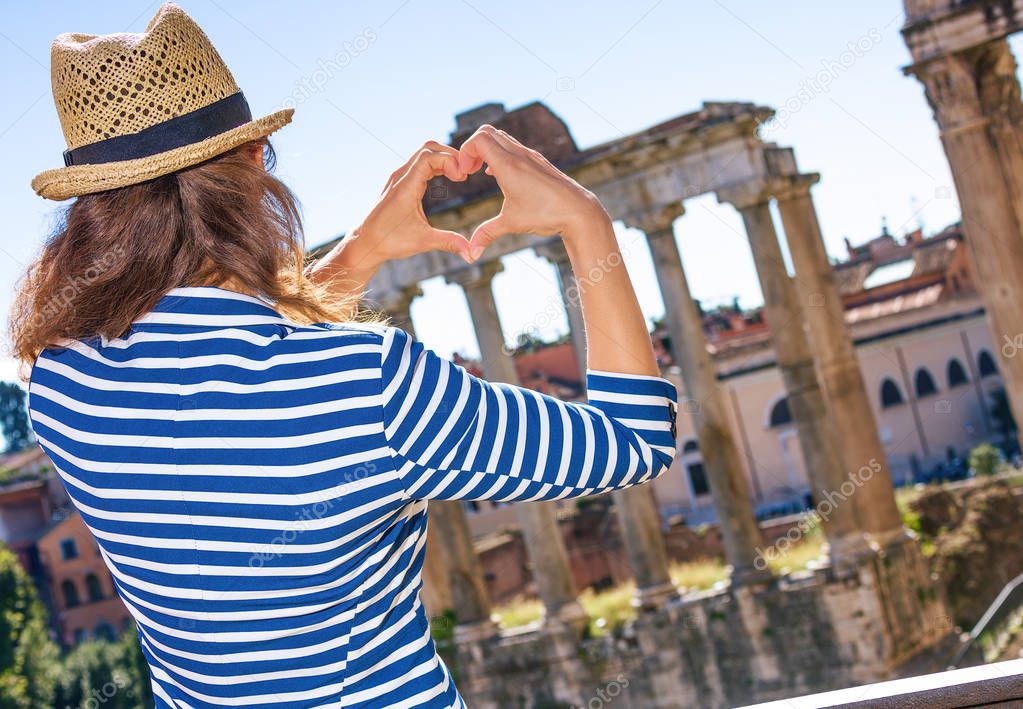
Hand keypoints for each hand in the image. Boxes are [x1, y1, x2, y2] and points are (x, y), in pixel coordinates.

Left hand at [343, 141, 471, 268]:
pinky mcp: (399, 182)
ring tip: (459, 175)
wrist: (365, 242)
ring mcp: (399, 178)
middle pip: (428, 149)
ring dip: (443, 159)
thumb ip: (448, 242)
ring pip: (423, 154)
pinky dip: (436, 165)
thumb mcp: (423, 242)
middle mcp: (401, 177)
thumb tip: (472, 253)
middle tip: (465, 172)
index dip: (449, 161)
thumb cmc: (390, 241)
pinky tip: (447, 178)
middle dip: (450, 155)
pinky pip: (419, 164)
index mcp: (405, 187)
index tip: (462, 177)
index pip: (429, 157)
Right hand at [458, 125, 608, 259]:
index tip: (464, 174)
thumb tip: (470, 254)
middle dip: (472, 148)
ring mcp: (530, 156)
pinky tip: (498, 176)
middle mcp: (519, 155)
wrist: (579, 211)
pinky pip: (513, 146)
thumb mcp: (512, 224)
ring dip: (486, 150)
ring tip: (481, 172)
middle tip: (469, 171)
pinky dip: (500, 154)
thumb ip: (487, 234)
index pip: (478, 139)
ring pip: (501, 137)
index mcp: (508, 165)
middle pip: (487, 132)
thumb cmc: (546, 215)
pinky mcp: (538, 161)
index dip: (464, 152)